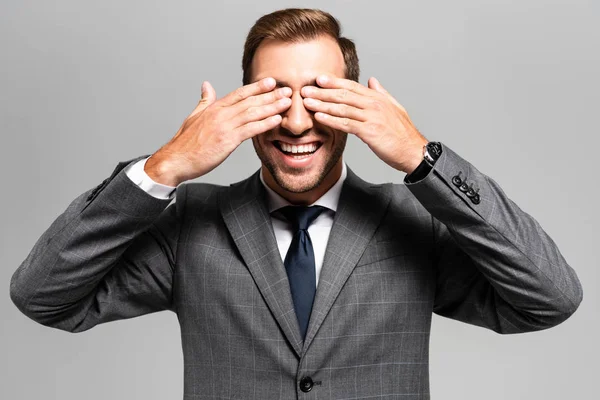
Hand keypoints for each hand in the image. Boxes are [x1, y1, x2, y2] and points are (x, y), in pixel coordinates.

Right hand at [145, 78, 291, 185]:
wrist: (176, 160)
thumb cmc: (185, 143)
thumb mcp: (194, 116)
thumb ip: (204, 101)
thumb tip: (207, 85)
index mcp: (214, 108)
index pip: (239, 93)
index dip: (256, 87)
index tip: (271, 82)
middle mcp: (220, 114)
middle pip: (250, 101)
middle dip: (270, 95)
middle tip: (287, 90)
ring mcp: (224, 126)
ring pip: (252, 113)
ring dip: (272, 107)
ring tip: (287, 102)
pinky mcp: (227, 140)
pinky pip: (250, 129)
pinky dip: (264, 123)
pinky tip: (276, 120)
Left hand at [301, 75, 428, 173]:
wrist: (413, 151)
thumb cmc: (403, 133)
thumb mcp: (394, 107)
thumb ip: (381, 93)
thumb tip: (372, 80)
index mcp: (378, 98)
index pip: (352, 86)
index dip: (334, 82)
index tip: (319, 79)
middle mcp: (374, 104)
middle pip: (343, 95)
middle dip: (322, 92)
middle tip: (304, 89)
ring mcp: (372, 117)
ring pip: (342, 108)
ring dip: (322, 105)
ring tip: (307, 102)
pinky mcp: (370, 131)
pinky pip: (346, 124)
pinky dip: (331, 120)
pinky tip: (319, 118)